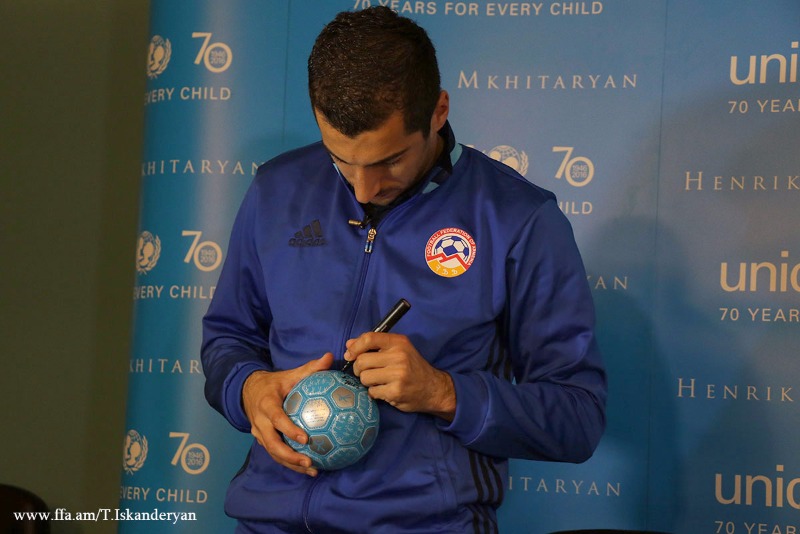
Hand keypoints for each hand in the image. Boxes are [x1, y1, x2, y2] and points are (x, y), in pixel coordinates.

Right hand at [242, 353, 333, 475]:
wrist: (248, 390)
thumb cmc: (274, 383)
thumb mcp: (290, 374)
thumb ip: (310, 368)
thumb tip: (330, 357)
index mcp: (267, 405)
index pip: (277, 420)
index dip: (289, 430)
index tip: (305, 439)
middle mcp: (260, 422)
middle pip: (272, 444)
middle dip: (290, 456)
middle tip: (309, 462)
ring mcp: (259, 433)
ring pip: (273, 453)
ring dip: (291, 464)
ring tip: (312, 470)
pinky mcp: (262, 440)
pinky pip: (275, 454)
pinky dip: (290, 462)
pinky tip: (308, 468)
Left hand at [344, 333, 455, 421]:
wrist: (434, 388)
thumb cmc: (412, 367)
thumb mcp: (398, 350)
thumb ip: (374, 345)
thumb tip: (349, 344)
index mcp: (398, 342)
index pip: (369, 338)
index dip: (355, 347)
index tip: (350, 354)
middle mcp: (399, 356)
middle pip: (362, 361)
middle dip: (359, 368)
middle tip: (367, 372)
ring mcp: (398, 375)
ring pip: (364, 377)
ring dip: (367, 382)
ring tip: (379, 381)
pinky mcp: (396, 391)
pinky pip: (372, 392)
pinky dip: (375, 393)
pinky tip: (385, 390)